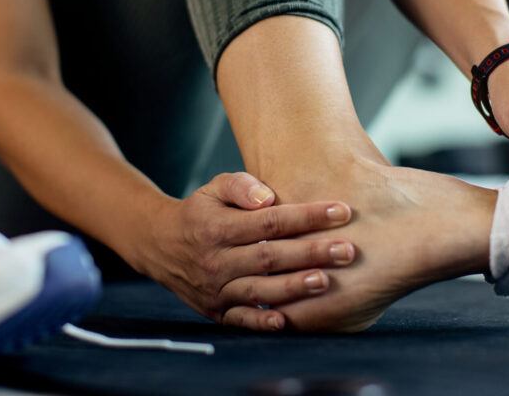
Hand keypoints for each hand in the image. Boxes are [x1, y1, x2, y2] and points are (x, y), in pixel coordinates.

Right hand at [143, 172, 355, 330]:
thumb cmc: (200, 212)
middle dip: (312, 253)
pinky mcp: (217, 311)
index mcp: (219, 228)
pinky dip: (262, 322)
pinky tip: (287, 321)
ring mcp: (216, 289)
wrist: (160, 246)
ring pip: (260, 290)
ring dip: (294, 287)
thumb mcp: (213, 188)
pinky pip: (240, 320)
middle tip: (348, 250)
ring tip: (326, 281)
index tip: (342, 211)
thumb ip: (240, 186)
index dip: (306, 216)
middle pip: (270, 257)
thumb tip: (267, 198)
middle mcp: (217, 261)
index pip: (270, 222)